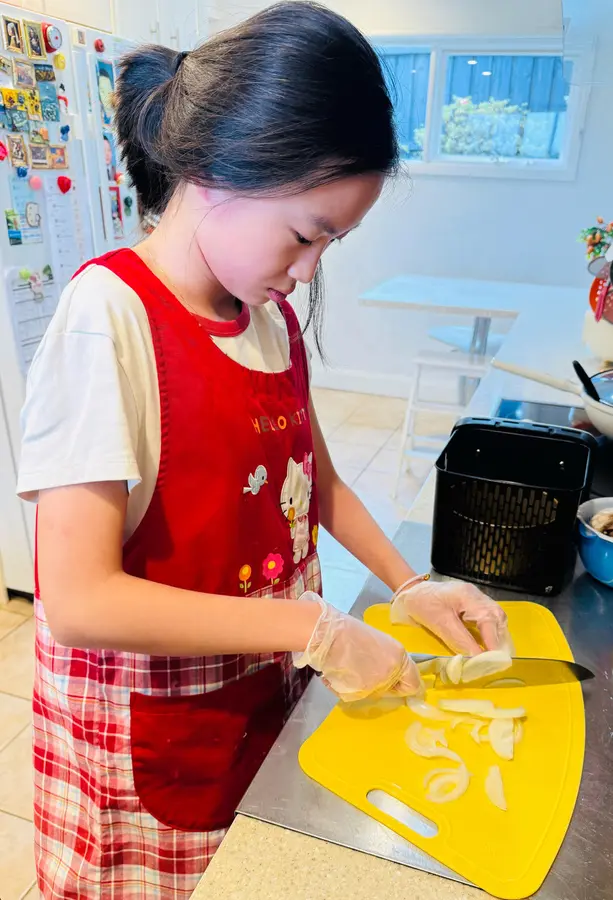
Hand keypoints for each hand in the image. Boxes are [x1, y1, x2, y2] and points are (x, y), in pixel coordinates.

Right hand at [294, 593, 422, 702]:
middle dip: (381, 685)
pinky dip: (348, 688)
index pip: (413, 684)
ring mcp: (374, 685)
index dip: (405, 687)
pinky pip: (356, 696)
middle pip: (391, 691)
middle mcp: (390, 673)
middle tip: (365, 670)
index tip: (398, 687)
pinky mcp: (357, 693)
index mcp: (399, 657)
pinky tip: (341, 672)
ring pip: (372, 694)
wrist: (328, 634)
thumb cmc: (350, 632)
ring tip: (350, 667)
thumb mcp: (380, 643)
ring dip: (363, 686)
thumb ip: (390, 660)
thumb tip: (393, 675)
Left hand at [390, 579, 511, 656]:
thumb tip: (477, 659)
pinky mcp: (475, 607)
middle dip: (499, 642)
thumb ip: (459, 640)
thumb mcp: (438, 623)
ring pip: (497, 621)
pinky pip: (489, 622)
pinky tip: (487, 648)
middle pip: (498, 619)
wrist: (411, 593)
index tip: (494, 662)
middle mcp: (478, 596)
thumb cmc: (421, 604)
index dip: (493, 643)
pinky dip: (490, 636)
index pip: (488, 620)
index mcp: (468, 596)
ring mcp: (478, 600)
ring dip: (496, 640)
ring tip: (493, 658)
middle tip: (496, 663)